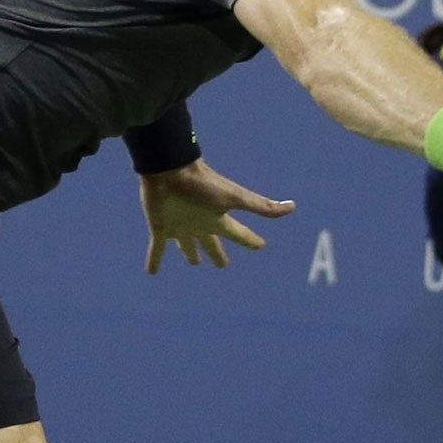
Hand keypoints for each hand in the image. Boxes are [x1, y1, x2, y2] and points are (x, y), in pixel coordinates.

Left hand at [139, 160, 294, 273]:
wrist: (170, 170)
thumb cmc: (203, 183)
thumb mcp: (235, 198)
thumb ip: (261, 205)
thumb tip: (292, 207)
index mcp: (219, 219)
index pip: (238, 233)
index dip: (250, 240)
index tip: (261, 245)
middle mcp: (200, 224)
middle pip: (211, 242)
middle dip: (217, 253)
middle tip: (222, 266)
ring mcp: (179, 226)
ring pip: (187, 245)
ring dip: (190, 254)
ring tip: (194, 264)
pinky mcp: (160, 228)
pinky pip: (157, 248)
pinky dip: (154, 260)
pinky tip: (151, 272)